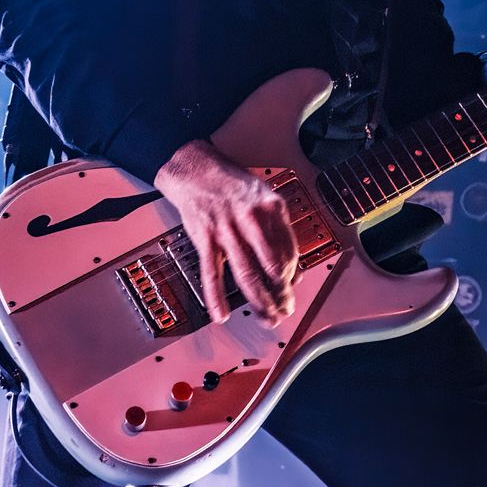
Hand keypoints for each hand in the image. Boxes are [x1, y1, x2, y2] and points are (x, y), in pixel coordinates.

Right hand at [154, 140, 298, 325]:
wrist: (194, 168)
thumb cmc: (230, 185)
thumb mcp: (262, 198)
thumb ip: (277, 231)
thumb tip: (292, 267)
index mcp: (271, 208)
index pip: (289, 251)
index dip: (291, 275)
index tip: (290, 290)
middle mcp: (252, 219)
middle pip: (272, 267)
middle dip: (281, 295)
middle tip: (285, 313)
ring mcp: (228, 229)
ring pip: (247, 273)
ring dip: (259, 301)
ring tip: (267, 318)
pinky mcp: (205, 237)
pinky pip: (212, 272)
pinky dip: (216, 296)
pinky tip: (221, 314)